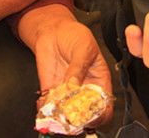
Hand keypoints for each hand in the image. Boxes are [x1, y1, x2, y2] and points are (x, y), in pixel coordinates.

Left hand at [18, 5, 113, 126]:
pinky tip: (44, 104)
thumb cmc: (75, 35)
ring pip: (66, 114)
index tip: (90, 116)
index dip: (100, 115)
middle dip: (78, 119)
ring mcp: (67, 92)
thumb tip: (74, 85)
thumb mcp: (83, 47)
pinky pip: (49, 107)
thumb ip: (79, 67)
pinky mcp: (51, 90)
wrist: (53, 30)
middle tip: (70, 115)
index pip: (104, 106)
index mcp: (99, 81)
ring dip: (60, 116)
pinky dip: (45, 110)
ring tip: (56, 110)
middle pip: (85, 115)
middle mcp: (84, 90)